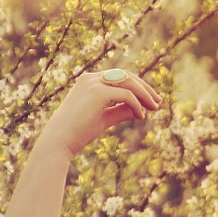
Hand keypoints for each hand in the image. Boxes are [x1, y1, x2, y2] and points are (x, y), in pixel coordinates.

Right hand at [38, 69, 160, 158]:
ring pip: (128, 82)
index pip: (119, 77)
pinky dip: (136, 104)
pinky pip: (126, 95)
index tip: (150, 100)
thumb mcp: (104, 118)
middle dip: (144, 88)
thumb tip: (141, 109)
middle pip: (126, 76)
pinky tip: (141, 115)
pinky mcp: (97, 92)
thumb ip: (121, 111)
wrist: (60, 140)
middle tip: (158, 102)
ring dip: (144, 94)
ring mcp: (93, 83)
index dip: (137, 86)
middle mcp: (91, 78)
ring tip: (155, 107)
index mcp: (90, 81)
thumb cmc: (78, 132)